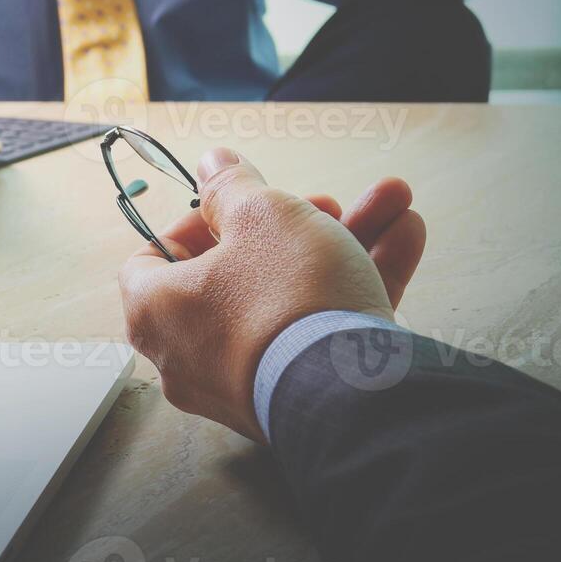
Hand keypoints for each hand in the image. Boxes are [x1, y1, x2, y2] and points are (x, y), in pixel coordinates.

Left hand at [119, 148, 426, 441]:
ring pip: (293, 296)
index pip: (154, 258)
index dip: (197, 222)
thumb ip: (232, 185)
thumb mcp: (260, 215)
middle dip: (296, 223)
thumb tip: (211, 163)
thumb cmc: (287, 299)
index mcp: (156, 310)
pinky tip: (405, 237)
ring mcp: (245, 383)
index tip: (236, 204)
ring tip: (392, 203)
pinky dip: (358, 285)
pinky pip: (320, 333)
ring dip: (344, 243)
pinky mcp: (298, 398)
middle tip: (327, 202)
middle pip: (238, 271)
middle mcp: (189, 355)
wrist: (355, 395)